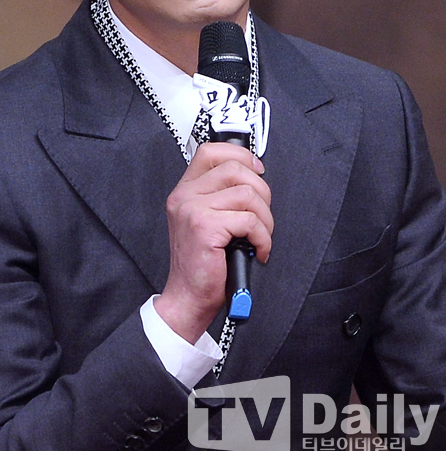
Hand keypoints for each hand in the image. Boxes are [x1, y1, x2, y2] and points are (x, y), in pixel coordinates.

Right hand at [154, 142, 272, 343]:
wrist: (188, 298)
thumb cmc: (202, 264)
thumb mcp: (205, 221)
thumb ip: (220, 196)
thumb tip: (253, 177)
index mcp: (185, 190)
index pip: (211, 151)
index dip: (240, 155)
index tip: (257, 171)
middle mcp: (185, 196)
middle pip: (236, 169)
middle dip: (262, 192)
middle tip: (262, 217)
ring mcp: (192, 209)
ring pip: (247, 194)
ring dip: (265, 218)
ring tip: (260, 237)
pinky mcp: (205, 227)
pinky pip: (249, 220)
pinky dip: (263, 237)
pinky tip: (258, 250)